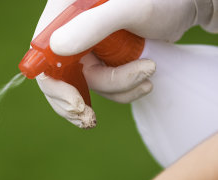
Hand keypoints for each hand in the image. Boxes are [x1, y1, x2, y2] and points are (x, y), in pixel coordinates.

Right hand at [33, 0, 214, 127]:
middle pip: (57, 76)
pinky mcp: (101, 59)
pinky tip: (144, 83)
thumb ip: (92, 25)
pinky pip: (102, 87)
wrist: (187, 5)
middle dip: (77, 101)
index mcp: (64, 14)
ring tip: (148, 73)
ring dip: (116, 89)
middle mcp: (69, 30)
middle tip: (90, 118)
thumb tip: (56, 49)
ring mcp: (85, 46)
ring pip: (85, 85)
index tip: (75, 104)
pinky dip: (122, 91)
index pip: (42, 54)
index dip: (51, 84)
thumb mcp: (128, 8)